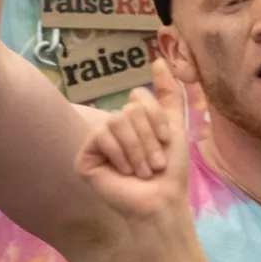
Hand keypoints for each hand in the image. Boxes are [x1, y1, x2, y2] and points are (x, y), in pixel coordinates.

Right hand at [76, 56, 189, 221]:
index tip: (166, 142)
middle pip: (130, 109)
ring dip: (138, 149)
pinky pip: (102, 136)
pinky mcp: (85, 157)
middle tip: (154, 164)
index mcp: (132, 120)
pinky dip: (121, 154)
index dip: (157, 119)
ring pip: (117, 120)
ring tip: (142, 171)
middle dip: (149, 138)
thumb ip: (169, 94)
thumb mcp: (175, 126)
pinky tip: (124, 172)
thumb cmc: (170, 170)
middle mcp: (112, 127)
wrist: (161, 201)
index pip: (139, 96)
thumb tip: (159, 60)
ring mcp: (97, 142)